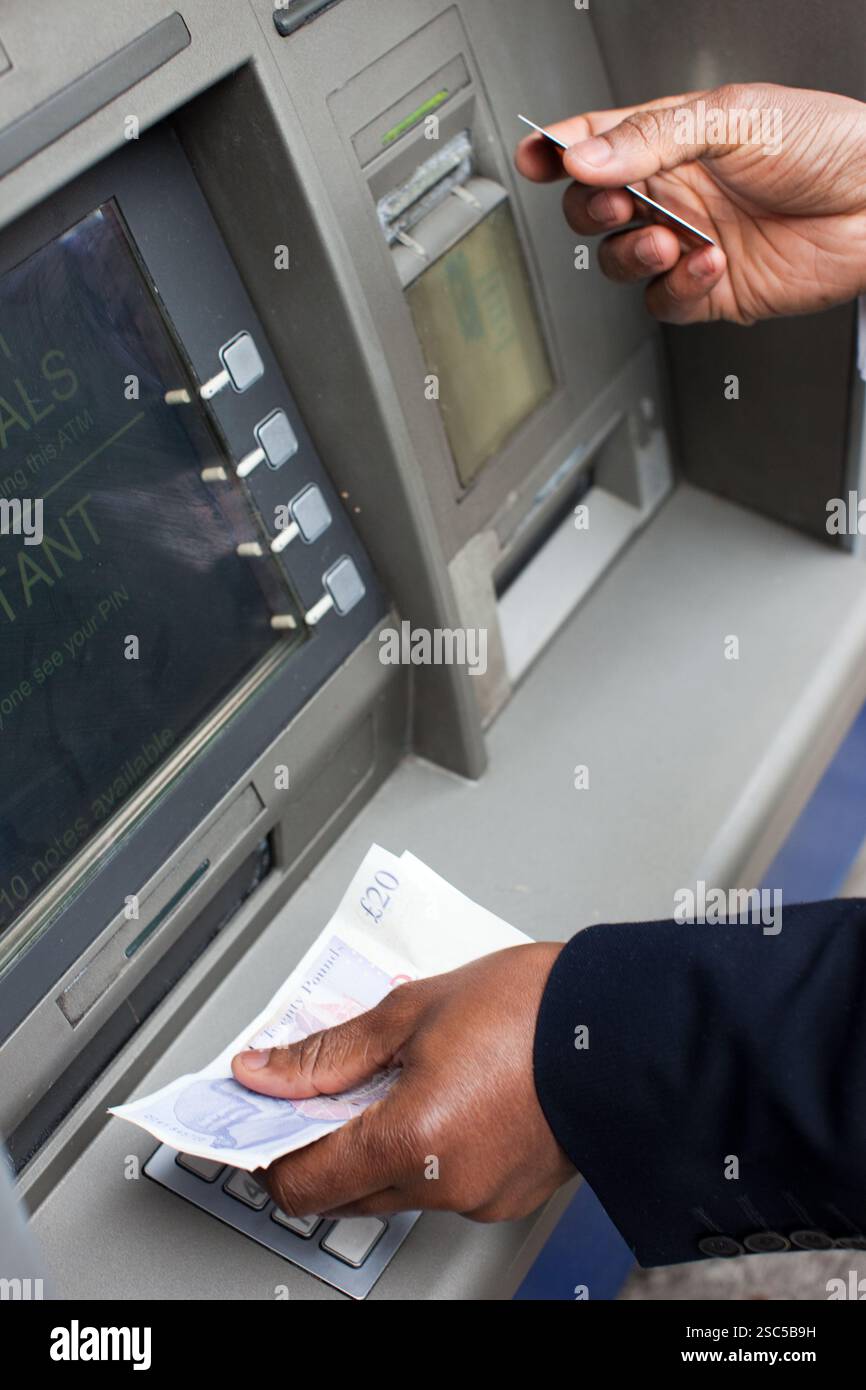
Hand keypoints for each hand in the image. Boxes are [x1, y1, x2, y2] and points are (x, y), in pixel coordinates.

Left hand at [231, 943, 572, 1221]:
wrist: (624, 1022)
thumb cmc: (534, 1007)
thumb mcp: (412, 1009)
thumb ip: (329, 1051)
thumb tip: (266, 1071)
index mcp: (411, 1142)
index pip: (302, 1185)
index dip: (271, 1151)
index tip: (265, 1117)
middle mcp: (443, 1187)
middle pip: (344, 1192)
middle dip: (325, 1142)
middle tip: (327, 1085)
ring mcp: (481, 1196)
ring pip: (395, 1189)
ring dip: (379, 1143)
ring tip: (399, 1075)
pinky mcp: (511, 1193)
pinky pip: (444, 1185)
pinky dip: (427, 1149)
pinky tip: (444, 1094)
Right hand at [515, 83, 865, 324]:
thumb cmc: (826, 145)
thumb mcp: (732, 118)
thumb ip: (651, 139)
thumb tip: (584, 157)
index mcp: (673, 139)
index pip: (598, 142)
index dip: (557, 149)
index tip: (535, 157)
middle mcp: (676, 192)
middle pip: (593, 207)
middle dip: (590, 207)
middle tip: (612, 201)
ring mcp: (689, 242)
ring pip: (620, 261)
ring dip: (632, 253)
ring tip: (668, 238)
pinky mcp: (710, 291)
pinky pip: (663, 302)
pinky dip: (675, 289)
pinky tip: (707, 264)